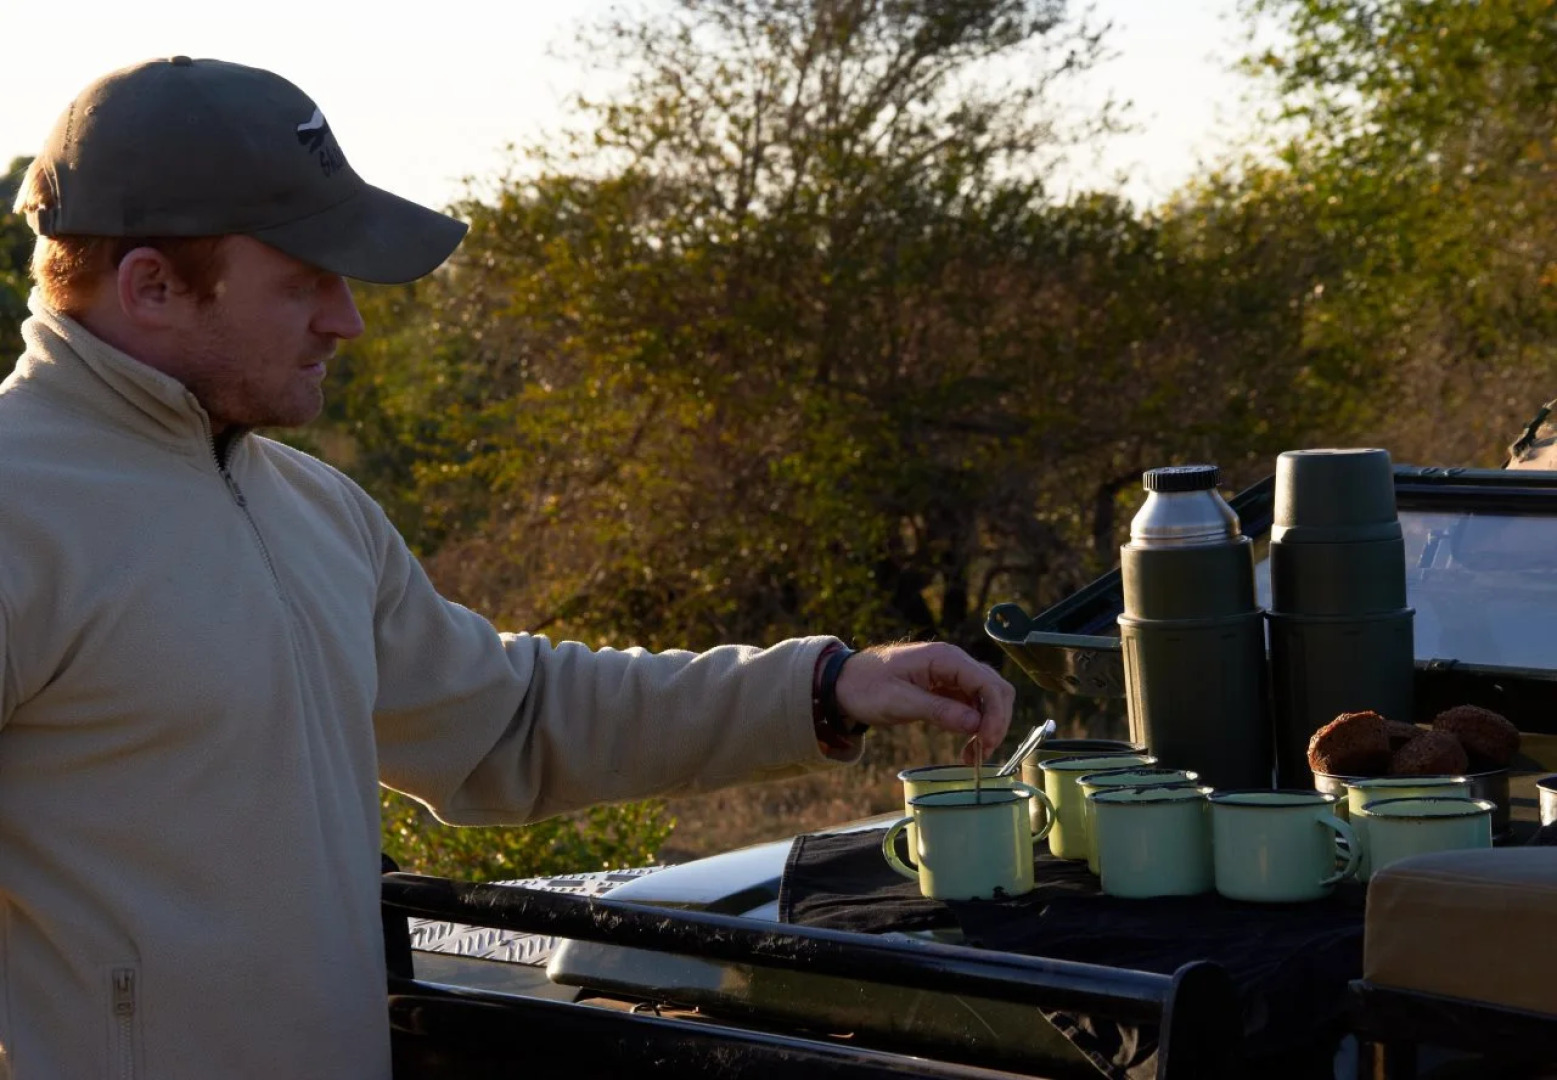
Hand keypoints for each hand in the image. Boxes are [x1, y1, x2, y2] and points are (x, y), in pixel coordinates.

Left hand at [832, 642, 1013, 762]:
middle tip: (983, 752)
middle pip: (995, 689)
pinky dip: (975, 726)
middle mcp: (954, 662)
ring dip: (987, 726)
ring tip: (974, 755)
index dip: (994, 714)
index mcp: (945, 657)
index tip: (986, 742)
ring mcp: (952, 675)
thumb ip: (938, 710)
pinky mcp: (947, 689)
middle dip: (996, 721)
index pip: (987, 683)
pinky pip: (972, 706)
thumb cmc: (866, 687)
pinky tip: (967, 747)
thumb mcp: (899, 701)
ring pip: (987, 699)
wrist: (844, 683)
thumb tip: (975, 724)